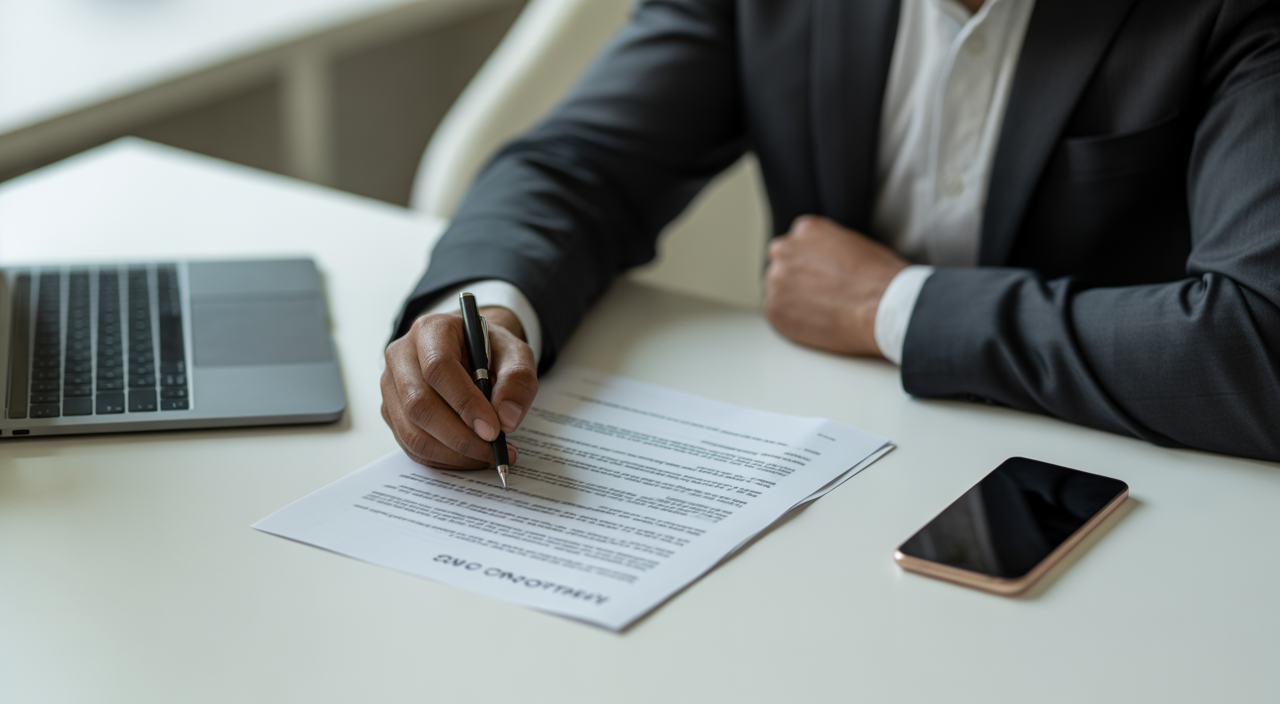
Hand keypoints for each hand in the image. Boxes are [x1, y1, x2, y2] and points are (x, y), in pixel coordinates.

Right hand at [380, 306, 536, 468]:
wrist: (471, 351)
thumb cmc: (490, 350)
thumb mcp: (516, 353)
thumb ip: (518, 379)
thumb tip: (506, 418)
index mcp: (431, 330)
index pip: (438, 368)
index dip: (465, 403)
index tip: (494, 430)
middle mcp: (401, 356)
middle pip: (419, 405)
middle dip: (460, 437)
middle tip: (493, 450)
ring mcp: (391, 386)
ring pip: (412, 432)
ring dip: (452, 453)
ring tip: (486, 456)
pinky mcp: (392, 412)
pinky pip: (411, 445)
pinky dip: (442, 458)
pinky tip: (469, 456)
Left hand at [764, 215, 908, 357]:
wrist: (885, 306)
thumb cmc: (880, 277)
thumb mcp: (854, 243)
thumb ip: (827, 248)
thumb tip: (821, 262)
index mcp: (806, 230)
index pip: (796, 246)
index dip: (809, 265)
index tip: (821, 278)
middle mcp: (784, 250)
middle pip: (782, 267)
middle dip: (797, 281)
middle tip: (821, 296)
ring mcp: (776, 280)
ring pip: (779, 291)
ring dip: (794, 301)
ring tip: (823, 312)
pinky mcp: (774, 310)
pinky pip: (777, 315)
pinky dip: (792, 322)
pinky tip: (817, 323)